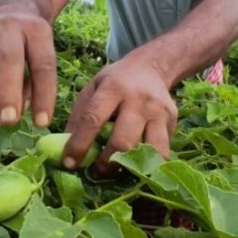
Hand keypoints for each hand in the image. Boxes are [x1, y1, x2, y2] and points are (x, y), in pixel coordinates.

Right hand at [0, 8, 57, 128]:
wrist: (13, 14)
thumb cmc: (30, 46)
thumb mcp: (40, 59)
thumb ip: (33, 85)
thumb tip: (19, 111)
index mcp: (36, 31)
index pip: (43, 64)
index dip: (43, 95)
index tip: (41, 123)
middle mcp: (8, 27)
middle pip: (7, 60)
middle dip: (7, 95)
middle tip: (8, 122)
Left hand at [63, 55, 177, 174]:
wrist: (151, 67)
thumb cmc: (115, 81)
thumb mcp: (92, 88)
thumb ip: (79, 115)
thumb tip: (66, 148)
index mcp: (113, 88)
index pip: (93, 119)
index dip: (79, 144)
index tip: (69, 163)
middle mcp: (138, 99)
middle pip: (123, 141)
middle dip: (107, 163)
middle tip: (96, 170)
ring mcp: (158, 111)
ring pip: (148, 150)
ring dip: (130, 167)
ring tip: (118, 169)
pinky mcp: (172, 121)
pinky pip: (163, 151)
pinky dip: (149, 163)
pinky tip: (137, 164)